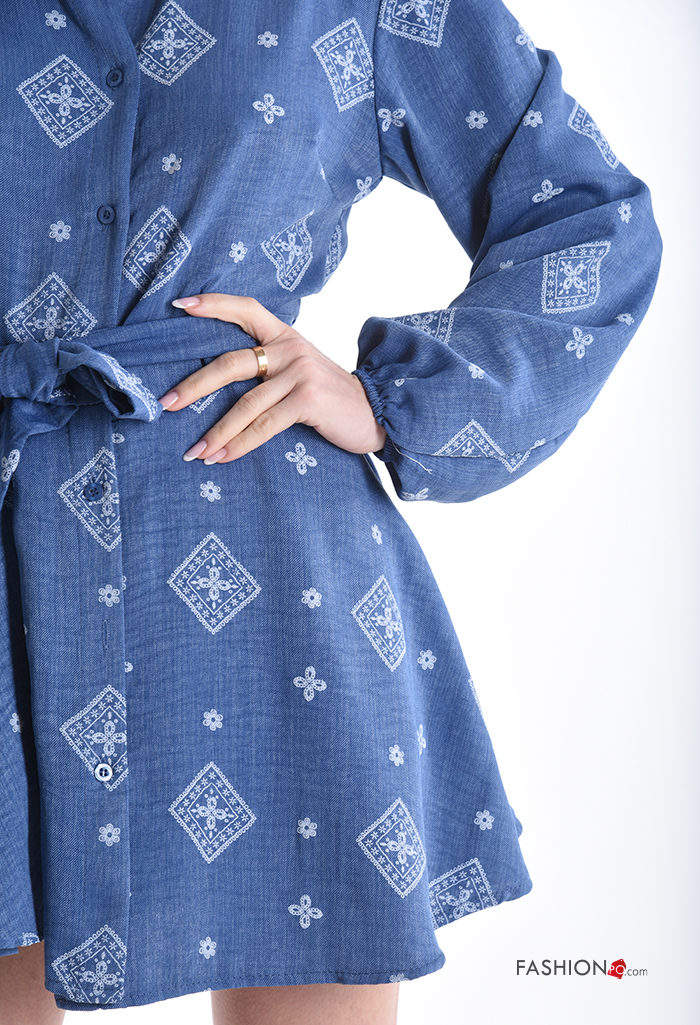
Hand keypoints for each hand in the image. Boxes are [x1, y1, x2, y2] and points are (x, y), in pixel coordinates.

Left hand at [158, 294, 386, 463]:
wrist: (377, 412)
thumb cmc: (332, 397)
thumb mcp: (302, 369)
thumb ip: (271, 366)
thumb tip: (221, 382)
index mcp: (286, 336)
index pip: (245, 309)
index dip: (213, 305)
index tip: (180, 306)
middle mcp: (291, 348)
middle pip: (231, 363)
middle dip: (194, 386)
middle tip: (166, 404)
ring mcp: (300, 373)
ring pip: (245, 404)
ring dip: (215, 431)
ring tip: (194, 451)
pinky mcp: (308, 400)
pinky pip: (264, 426)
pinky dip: (239, 445)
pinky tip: (222, 457)